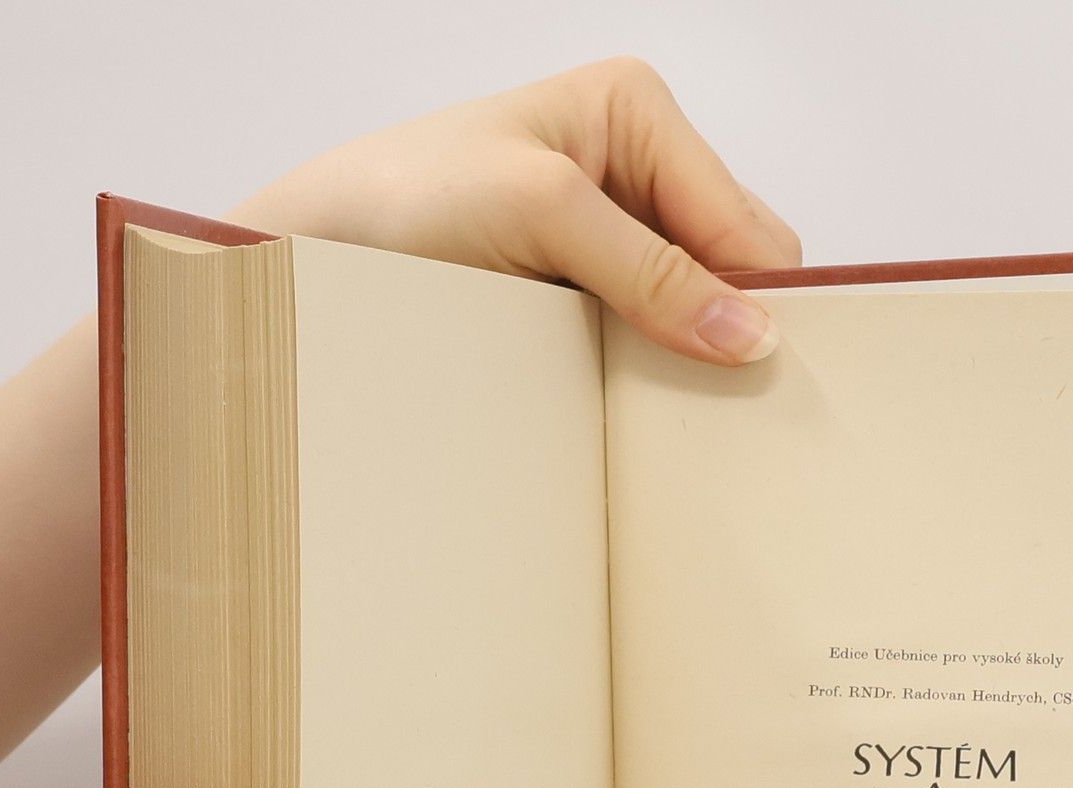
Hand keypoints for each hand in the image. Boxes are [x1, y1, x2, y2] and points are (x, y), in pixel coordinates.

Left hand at [235, 56, 801, 365]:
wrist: (313, 255)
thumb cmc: (403, 201)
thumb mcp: (543, 215)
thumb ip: (652, 272)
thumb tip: (750, 333)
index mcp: (638, 112)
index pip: (750, 224)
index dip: (759, 299)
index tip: (758, 375)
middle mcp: (635, 167)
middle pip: (738, 270)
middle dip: (724, 327)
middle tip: (695, 391)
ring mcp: (613, 235)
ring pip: (703, 313)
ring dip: (685, 357)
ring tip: (644, 389)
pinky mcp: (586, 291)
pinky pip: (656, 340)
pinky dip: (649, 371)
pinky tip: (620, 389)